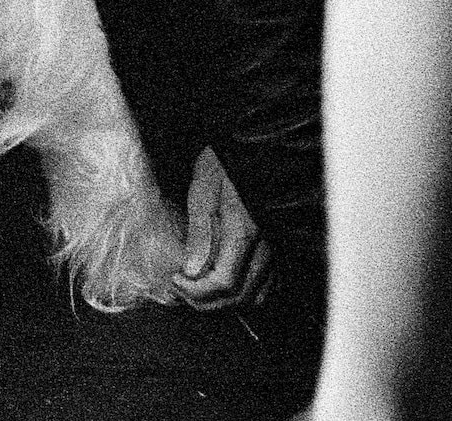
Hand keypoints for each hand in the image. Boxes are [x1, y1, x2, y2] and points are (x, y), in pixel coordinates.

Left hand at [173, 147, 271, 309]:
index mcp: (245, 230)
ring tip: (195, 288)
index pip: (224, 282)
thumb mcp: (203, 189)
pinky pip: (264, 287)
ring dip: (221, 301)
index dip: (196, 290)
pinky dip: (242, 294)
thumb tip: (192, 271)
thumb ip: (200, 232)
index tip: (174, 280)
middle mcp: (266, 246)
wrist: (252, 150)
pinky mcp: (277, 250)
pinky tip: (219, 283)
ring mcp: (275, 250)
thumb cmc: (223, 163)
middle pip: (238, 296)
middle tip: (179, 287)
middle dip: (204, 300)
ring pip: (253, 297)